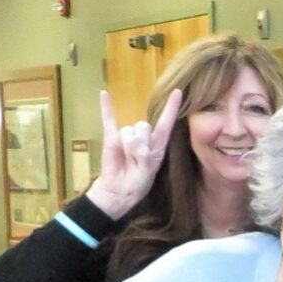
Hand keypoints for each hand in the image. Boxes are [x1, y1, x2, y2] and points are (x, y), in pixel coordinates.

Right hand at [88, 89, 181, 219]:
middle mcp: (144, 137)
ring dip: (127, 145)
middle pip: (143, 126)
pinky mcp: (111, 137)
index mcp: (158, 144)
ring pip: (128, 129)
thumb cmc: (137, 182)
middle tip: (136, 160)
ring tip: (126, 159)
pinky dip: (106, 107)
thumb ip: (143, 157)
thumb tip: (132, 141)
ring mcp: (127, 135)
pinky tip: (103, 93)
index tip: (178, 91)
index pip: (166, 122)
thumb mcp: (146, 172)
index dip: (172, 108)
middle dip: (139, 143)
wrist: (118, 190)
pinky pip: (109, 119)